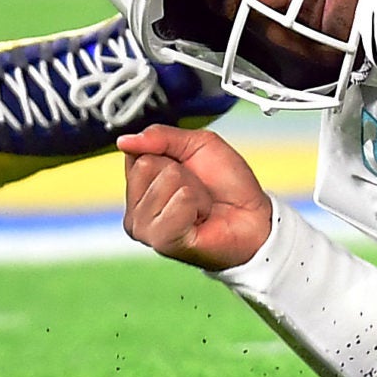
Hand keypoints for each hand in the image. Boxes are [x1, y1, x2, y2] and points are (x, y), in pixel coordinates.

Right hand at [119, 125, 273, 269]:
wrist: (252, 216)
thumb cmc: (226, 183)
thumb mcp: (197, 144)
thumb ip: (160, 136)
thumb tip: (124, 141)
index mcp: (140, 182)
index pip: (135, 150)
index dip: (169, 150)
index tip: (186, 165)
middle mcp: (135, 207)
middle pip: (147, 164)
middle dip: (183, 170)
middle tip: (197, 188)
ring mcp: (144, 227)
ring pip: (167, 181)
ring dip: (195, 189)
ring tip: (200, 204)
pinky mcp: (161, 241)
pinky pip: (180, 202)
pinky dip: (199, 204)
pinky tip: (200, 218)